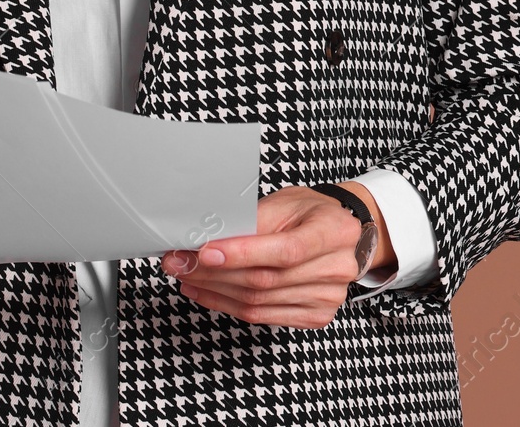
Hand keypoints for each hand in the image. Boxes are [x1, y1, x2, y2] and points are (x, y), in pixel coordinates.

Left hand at [158, 186, 372, 328]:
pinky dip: (228, 305)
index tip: (205, 251)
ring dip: (214, 291)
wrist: (340, 234)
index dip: (243, 253)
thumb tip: (207, 237)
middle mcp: (336, 268)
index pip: (285, 250)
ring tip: (186, 275)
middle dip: (214, 272)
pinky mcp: (315, 316)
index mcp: (333, 231)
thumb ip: (251, 221)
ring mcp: (328, 297)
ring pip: (258, 302)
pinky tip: (207, 292)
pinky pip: (262, 316)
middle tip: (179, 261)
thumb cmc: (311, 213)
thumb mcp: (284, 202)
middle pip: (266, 280)